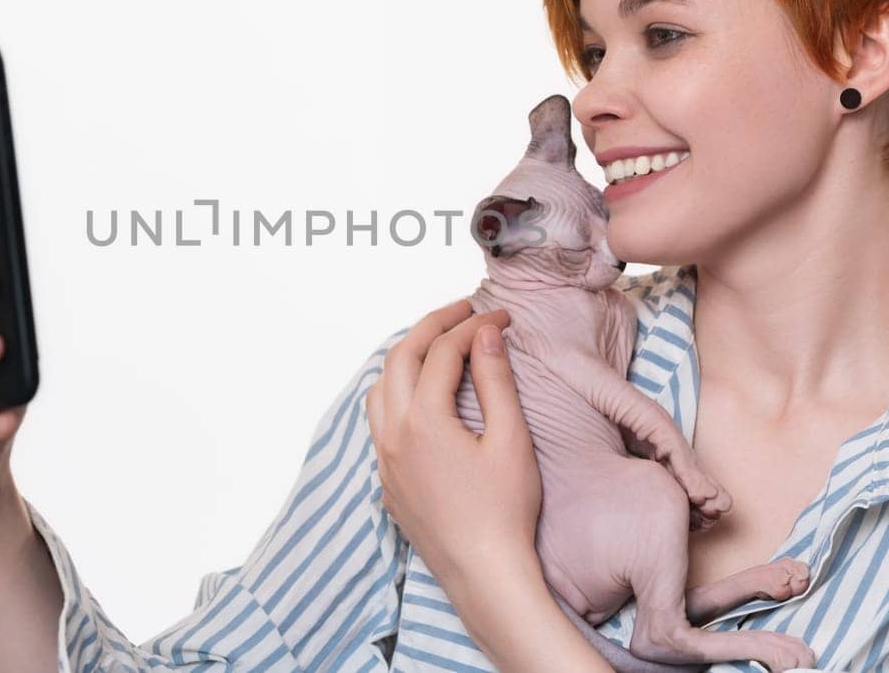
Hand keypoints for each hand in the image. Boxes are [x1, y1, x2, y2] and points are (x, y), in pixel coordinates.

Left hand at [364, 298, 540, 586]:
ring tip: (438, 346)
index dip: (472, 327)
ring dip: (405, 359)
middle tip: (464, 313)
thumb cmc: (504, 512)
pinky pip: (378, 423)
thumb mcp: (510, 439)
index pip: (442, 353)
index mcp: (422, 420)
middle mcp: (393, 435)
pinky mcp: (387, 484)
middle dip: (431, 327)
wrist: (485, 575)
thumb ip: (495, 381)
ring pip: (380, 390)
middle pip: (400, 359)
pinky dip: (396, 394)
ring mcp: (384, 461)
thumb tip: (486, 336)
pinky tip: (419, 398)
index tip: (500, 317)